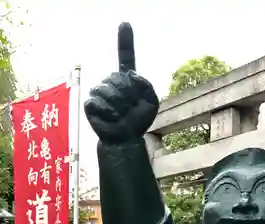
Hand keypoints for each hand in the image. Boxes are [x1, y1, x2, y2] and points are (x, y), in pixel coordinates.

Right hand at [84, 22, 158, 143]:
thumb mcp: (151, 102)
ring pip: (107, 90)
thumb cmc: (138, 121)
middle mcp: (112, 81)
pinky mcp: (91, 103)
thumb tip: (130, 75)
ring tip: (121, 115)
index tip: (125, 23)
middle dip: (127, 96)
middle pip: (118, 79)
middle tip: (129, 109)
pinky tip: (112, 118)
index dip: (125, 40)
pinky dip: (108, 112)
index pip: (126, 56)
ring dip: (118, 106)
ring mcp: (99, 91)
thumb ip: (146, 85)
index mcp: (128, 79)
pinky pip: (98, 102)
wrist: (126, 138)